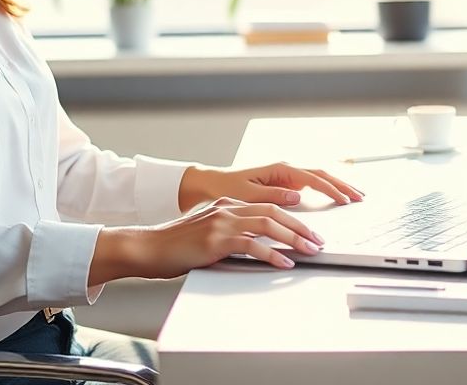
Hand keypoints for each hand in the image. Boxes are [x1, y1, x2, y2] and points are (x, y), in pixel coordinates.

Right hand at [91, 198, 325, 281]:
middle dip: (301, 227)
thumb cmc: (175, 246)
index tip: (308, 231)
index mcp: (227, 204)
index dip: (292, 218)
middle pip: (274, 212)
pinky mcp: (216, 239)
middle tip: (318, 241)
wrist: (148, 248)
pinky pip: (252, 245)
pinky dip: (272, 254)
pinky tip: (284, 263)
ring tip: (310, 251)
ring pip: (268, 225)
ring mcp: (221, 221)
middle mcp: (227, 207)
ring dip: (294, 239)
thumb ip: (230, 234)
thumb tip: (255, 247)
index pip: (268, 206)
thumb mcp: (207, 233)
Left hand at [178, 162, 364, 211]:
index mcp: (278, 170)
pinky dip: (326, 188)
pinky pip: (311, 184)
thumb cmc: (225, 189)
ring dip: (337, 185)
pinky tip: (336, 194)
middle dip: (342, 185)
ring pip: (319, 178)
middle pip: (321, 175)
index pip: (312, 179)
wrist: (210, 186)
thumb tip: (297, 196)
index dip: (330, 190)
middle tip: (361, 197)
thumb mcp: (246, 195)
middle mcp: (285, 170)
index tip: (345, 200)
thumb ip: (272, 195)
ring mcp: (286, 177)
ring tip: (355, 194)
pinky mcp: (284, 184)